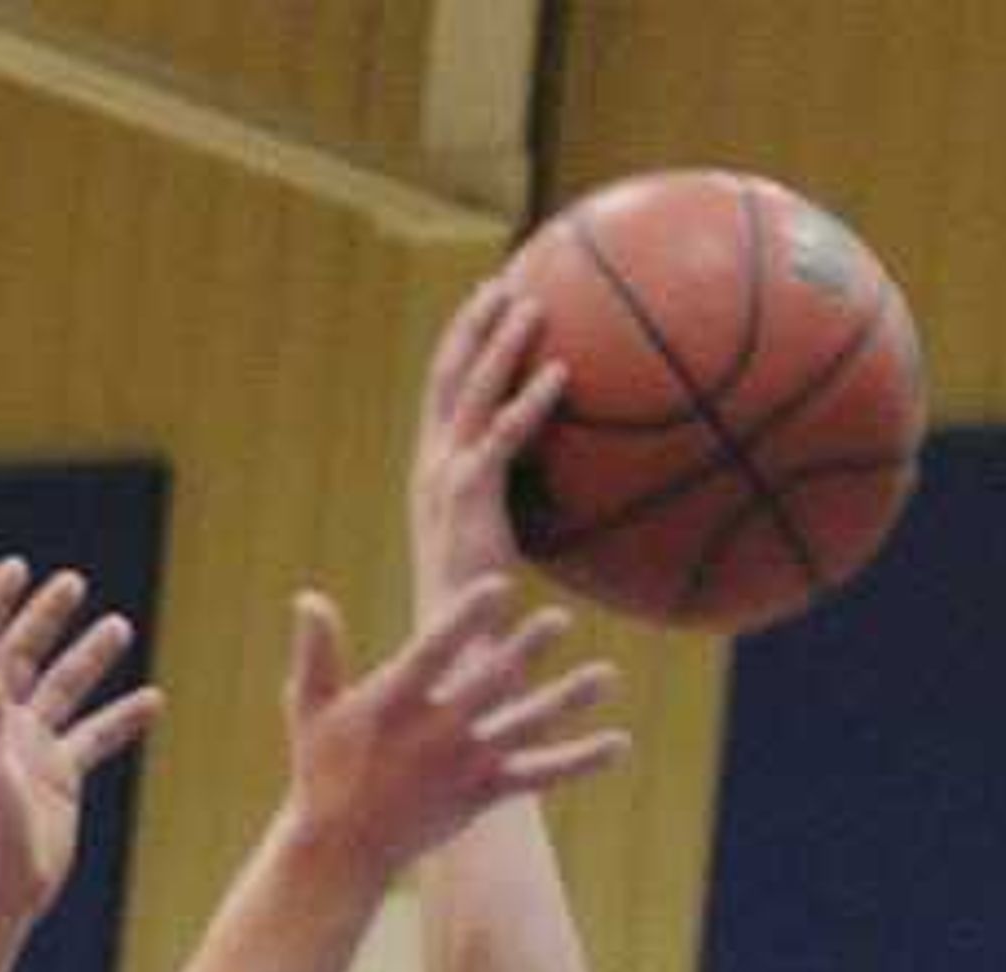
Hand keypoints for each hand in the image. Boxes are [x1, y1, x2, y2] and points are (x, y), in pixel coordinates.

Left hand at [0, 558, 162, 927]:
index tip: (19, 569)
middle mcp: (1, 724)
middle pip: (24, 654)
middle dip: (47, 618)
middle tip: (74, 584)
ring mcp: (33, 750)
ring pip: (65, 691)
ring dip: (90, 658)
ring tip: (120, 626)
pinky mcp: (60, 779)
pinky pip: (95, 737)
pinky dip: (122, 718)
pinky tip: (153, 702)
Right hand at [278, 568, 620, 884]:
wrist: (341, 851)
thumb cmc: (323, 770)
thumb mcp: (310, 708)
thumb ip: (317, 653)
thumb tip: (310, 599)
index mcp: (393, 704)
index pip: (434, 652)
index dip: (466, 619)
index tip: (498, 587)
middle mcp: (434, 735)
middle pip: (488, 686)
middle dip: (524, 652)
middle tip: (560, 618)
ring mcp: (462, 766)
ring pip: (523, 728)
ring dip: (567, 702)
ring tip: (608, 676)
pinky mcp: (482, 795)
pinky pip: (539, 776)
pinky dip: (580, 761)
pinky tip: (618, 744)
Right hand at [412, 275, 563, 612]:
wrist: (458, 657)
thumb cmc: (484, 618)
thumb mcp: (500, 552)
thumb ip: (520, 513)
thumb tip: (574, 493)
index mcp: (432, 474)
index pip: (441, 394)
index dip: (461, 345)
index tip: (486, 306)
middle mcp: (431, 468)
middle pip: (447, 375)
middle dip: (473, 324)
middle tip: (503, 281)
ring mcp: (445, 480)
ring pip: (471, 392)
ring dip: (500, 343)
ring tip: (532, 303)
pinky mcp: (468, 500)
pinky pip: (504, 436)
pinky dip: (531, 401)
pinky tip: (562, 374)